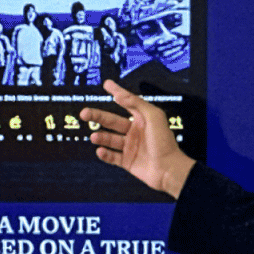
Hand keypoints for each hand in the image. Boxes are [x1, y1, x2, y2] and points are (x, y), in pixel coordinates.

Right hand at [83, 80, 195, 199]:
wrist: (168, 169)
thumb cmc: (164, 142)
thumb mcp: (153, 116)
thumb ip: (136, 103)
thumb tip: (119, 95)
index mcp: (143, 119)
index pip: (127, 102)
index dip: (117, 92)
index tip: (107, 84)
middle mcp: (135, 131)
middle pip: (112, 121)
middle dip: (97, 116)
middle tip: (84, 113)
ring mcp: (130, 147)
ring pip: (110, 139)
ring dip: (100, 137)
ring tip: (94, 137)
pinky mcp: (128, 161)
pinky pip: (112, 157)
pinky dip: (105, 154)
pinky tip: (100, 150)